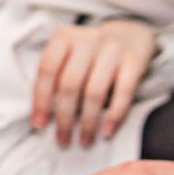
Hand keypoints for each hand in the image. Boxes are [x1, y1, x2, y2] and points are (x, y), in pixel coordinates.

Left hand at [32, 19, 156, 147]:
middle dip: (64, 117)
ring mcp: (112, 50)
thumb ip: (54, 76)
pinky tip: (108, 131)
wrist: (130, 34)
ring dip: (88, 122)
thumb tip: (42, 115)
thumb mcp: (68, 53)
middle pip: (70, 84)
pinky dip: (115, 115)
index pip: (47, 70)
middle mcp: (87, 40)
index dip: (41, 99)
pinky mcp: (134, 61)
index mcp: (64, 37)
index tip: (39, 124)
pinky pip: (123, 93)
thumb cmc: (90, 52)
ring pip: (95, 92)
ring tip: (85, 141)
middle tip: (63, 140)